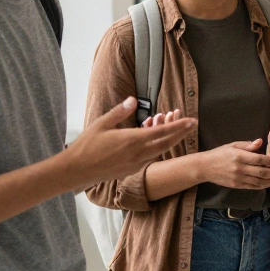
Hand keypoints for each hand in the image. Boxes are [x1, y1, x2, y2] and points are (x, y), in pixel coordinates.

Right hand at [68, 98, 196, 184]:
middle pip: (166, 143)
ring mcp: (135, 164)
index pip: (162, 132)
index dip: (179, 126)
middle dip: (181, 134)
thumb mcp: (102, 123)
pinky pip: (149, 158)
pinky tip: (156, 143)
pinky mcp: (130, 171)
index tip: (191, 121)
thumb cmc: (87, 145)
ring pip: (159, 152)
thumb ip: (120, 111)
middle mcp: (138, 153)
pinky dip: (156, 149)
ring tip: (179, 133)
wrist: (77, 170)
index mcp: (132, 140)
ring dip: (170, 142)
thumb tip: (133, 99)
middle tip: (193, 125)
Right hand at [199, 139, 269, 189]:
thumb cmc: (219, 154)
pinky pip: (252, 187)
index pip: (260, 159)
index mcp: (239, 156)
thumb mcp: (232, 145)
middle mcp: (240, 168)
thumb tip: (261, 142)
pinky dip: (261, 186)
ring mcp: (238, 178)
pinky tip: (268, 185)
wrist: (204, 167)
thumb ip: (248, 145)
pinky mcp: (236, 185)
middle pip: (262, 172)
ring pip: (258, 182)